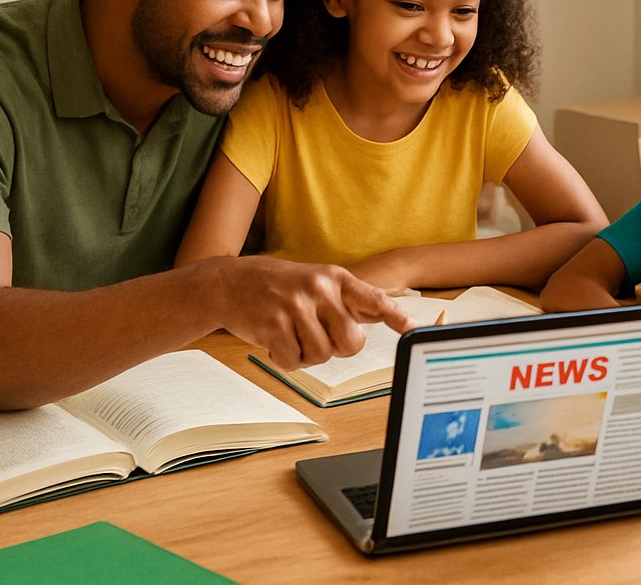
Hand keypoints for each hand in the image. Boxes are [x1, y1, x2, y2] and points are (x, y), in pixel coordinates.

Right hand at [210, 256, 411, 369]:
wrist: (229, 283)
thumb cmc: (280, 286)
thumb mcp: (316, 280)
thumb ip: (348, 299)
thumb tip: (386, 313)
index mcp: (335, 278)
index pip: (373, 298)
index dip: (395, 316)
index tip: (412, 328)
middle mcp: (318, 289)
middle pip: (350, 343)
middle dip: (336, 348)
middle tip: (317, 335)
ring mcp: (294, 306)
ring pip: (321, 355)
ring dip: (306, 354)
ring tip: (291, 332)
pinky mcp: (272, 325)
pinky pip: (293, 361)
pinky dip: (285, 359)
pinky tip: (275, 339)